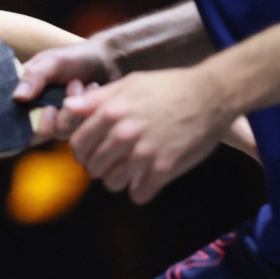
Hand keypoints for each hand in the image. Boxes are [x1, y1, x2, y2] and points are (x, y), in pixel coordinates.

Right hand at [15, 39, 115, 142]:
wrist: (107, 60)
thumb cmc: (75, 58)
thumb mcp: (52, 61)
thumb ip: (34, 76)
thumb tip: (17, 97)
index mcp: (26, 96)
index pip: (17, 122)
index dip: (32, 120)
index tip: (49, 107)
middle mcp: (39, 112)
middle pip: (40, 133)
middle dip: (61, 114)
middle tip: (73, 85)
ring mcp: (59, 121)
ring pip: (62, 132)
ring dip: (75, 108)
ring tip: (82, 83)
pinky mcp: (77, 126)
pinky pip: (79, 131)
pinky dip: (87, 110)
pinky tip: (92, 88)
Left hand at [63, 65, 233, 203]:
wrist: (211, 94)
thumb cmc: (170, 86)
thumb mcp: (130, 83)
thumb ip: (97, 98)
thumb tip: (68, 108)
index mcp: (111, 112)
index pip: (78, 145)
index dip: (82, 152)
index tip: (91, 153)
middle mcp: (123, 134)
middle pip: (93, 167)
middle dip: (99, 167)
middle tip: (112, 163)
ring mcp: (143, 154)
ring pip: (112, 184)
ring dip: (119, 180)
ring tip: (130, 171)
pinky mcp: (164, 169)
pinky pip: (139, 195)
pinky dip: (141, 191)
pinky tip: (147, 180)